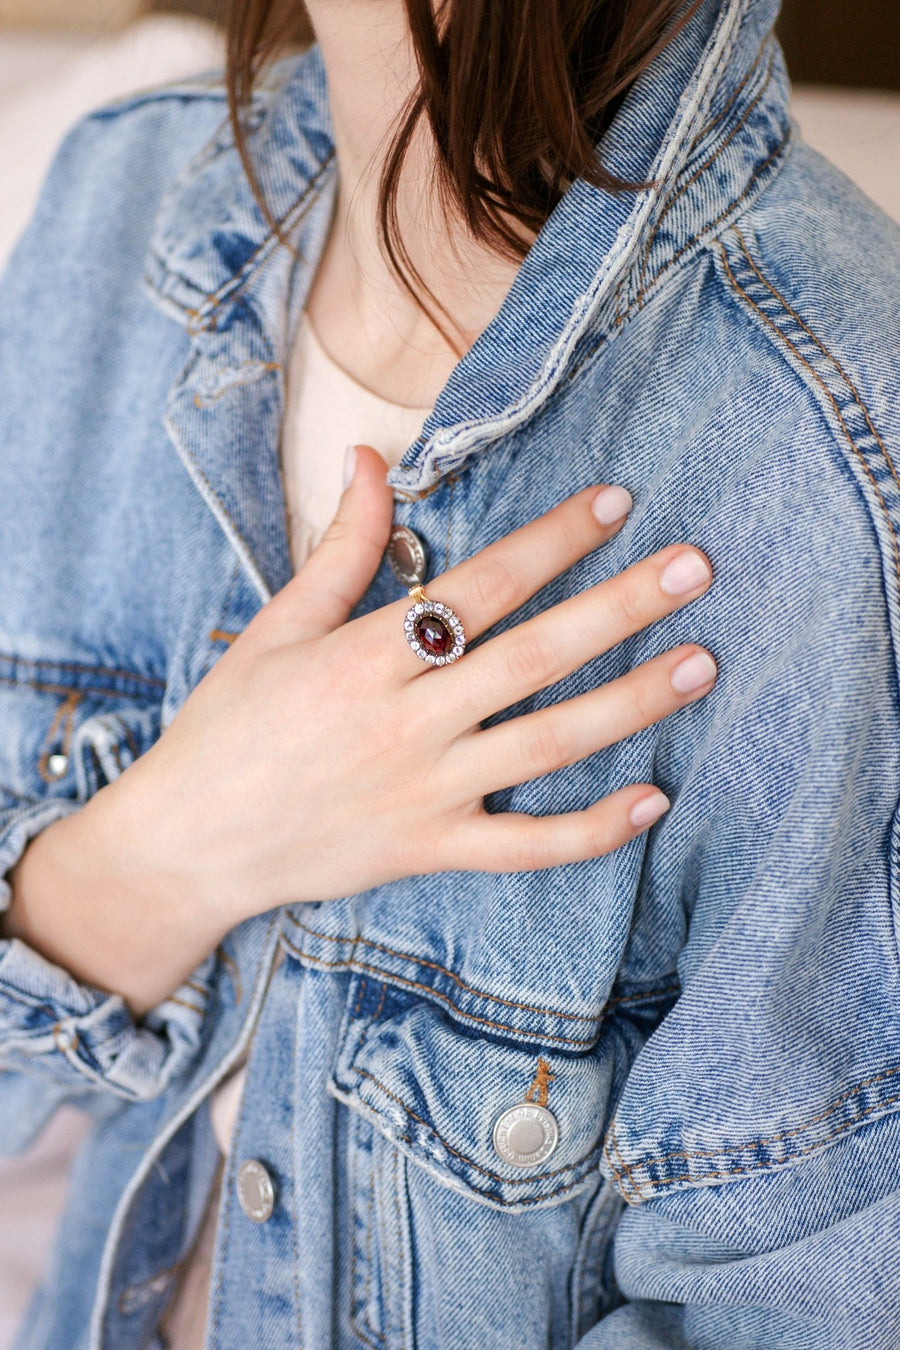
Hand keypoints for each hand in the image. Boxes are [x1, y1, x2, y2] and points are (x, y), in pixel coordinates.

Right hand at [101, 445, 714, 931]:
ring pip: (547, 744)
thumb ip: (338, 548)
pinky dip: (591, 830)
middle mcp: (405, 723)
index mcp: (364, 658)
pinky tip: (653, 801)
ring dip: (630, 704)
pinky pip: (525, 847)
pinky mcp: (431, 851)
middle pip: (533, 656)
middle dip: (619, 607)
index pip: (480, 586)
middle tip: (696, 567)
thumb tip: (369, 459)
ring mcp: (425, 793)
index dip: (552, 540)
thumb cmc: (227, 728)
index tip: (615, 502)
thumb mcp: (276, 628)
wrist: (188, 843)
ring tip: (701, 663)